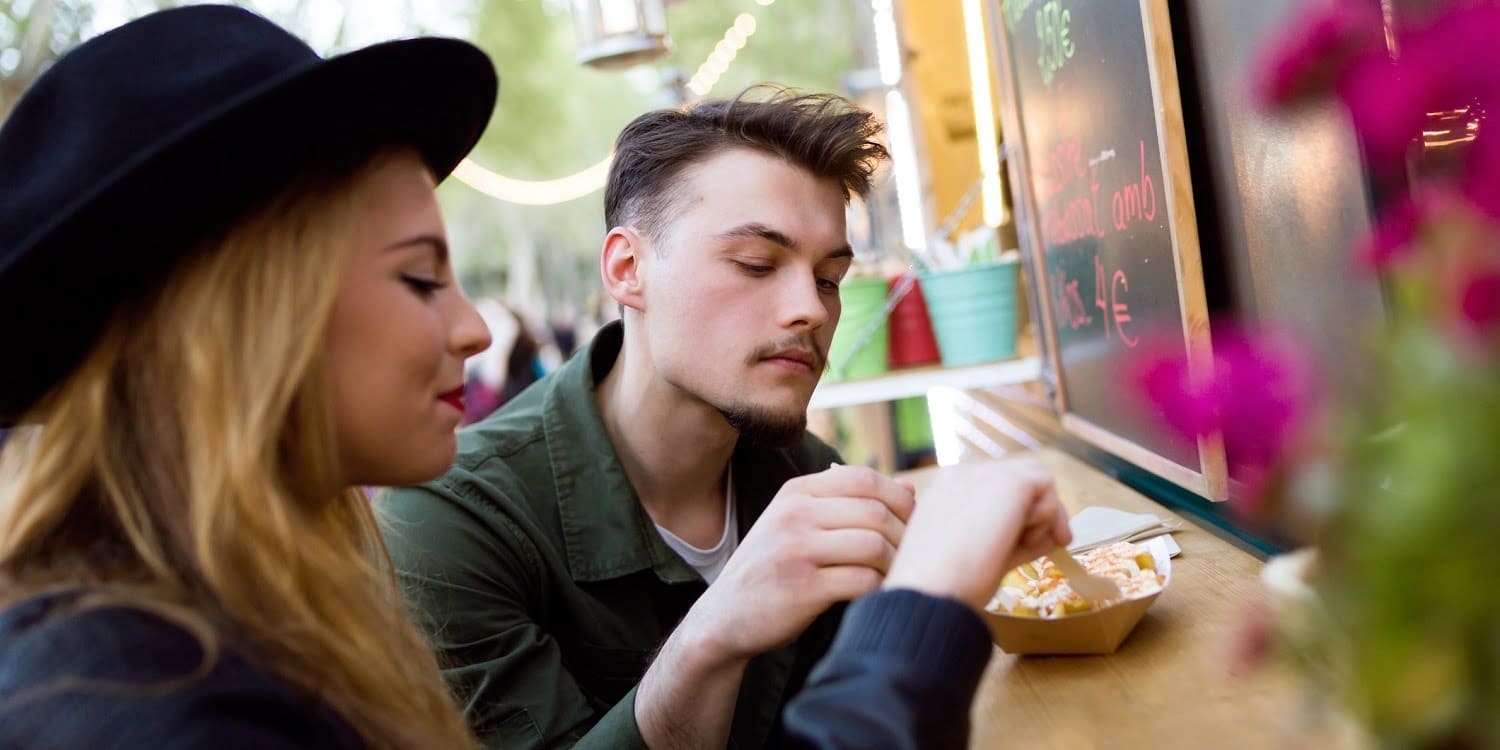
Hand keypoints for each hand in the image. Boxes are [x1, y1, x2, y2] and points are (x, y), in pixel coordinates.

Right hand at [682, 464, 915, 661]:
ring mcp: (796, 551)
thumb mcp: (798, 524)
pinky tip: (877, 594)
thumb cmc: (772, 569)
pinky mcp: (802, 589)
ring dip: (894, 563)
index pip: (863, 478)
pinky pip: (862, 581)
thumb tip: (910, 489)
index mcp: (795, 492)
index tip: (910, 522)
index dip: (898, 498)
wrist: (724, 617)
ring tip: (895, 575)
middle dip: (904, 534)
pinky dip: (880, 588)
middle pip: (875, 511)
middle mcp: (794, 515)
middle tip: (912, 555)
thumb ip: (848, 505)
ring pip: (873, 545)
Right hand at [881, 457, 1070, 610]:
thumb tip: (1050, 537)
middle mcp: (965, 474)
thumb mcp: (978, 555)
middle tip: (1052, 543)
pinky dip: (1048, 517)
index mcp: (947, 491)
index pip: (995, 489)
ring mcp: (987, 473)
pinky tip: (1026, 541)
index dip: (1018, 513)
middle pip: (1019, 478)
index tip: (1025, 542)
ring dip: (1042, 513)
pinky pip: (1046, 489)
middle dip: (1038, 509)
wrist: (931, 588)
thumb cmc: (946, 584)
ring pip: (1036, 480)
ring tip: (1027, 546)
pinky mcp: (1012, 481)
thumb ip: (1010, 539)